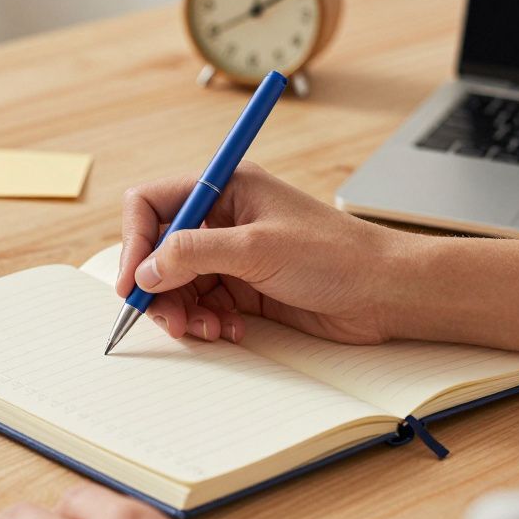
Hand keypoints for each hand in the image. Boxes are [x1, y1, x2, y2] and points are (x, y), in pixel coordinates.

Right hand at [117, 162, 412, 344]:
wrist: (385, 291)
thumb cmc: (335, 255)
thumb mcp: (257, 248)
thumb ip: (194, 254)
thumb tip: (146, 269)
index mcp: (225, 187)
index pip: (153, 204)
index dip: (135, 242)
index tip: (133, 282)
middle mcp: (224, 218)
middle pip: (160, 250)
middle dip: (158, 286)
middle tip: (168, 319)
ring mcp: (233, 254)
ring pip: (178, 283)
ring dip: (183, 310)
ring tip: (206, 329)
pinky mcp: (245, 287)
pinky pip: (203, 304)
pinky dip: (206, 321)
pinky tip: (228, 331)